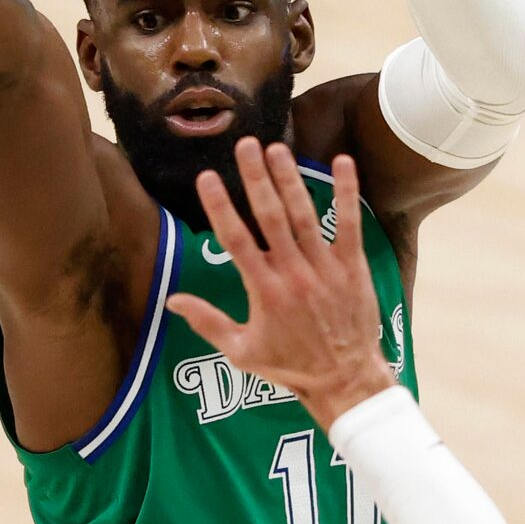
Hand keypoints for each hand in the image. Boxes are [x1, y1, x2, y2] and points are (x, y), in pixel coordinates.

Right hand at [165, 140, 392, 425]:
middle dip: (256, 179)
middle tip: (245, 145)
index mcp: (263, 290)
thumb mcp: (241, 351)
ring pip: (305, 215)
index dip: (220, 206)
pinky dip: (347, 192)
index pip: (236, 240)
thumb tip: (172, 300)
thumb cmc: (289, 366)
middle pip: (270, 217)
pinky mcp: (352, 266)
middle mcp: (292, 273)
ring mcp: (325, 267)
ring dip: (290, 179)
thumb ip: (207, 321)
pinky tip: (342, 162)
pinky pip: (350, 224)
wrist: (345, 379)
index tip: (207, 177)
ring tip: (277, 148)